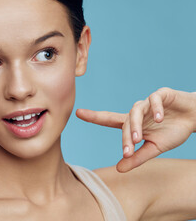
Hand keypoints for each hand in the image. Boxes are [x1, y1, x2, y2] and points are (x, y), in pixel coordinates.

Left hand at [76, 87, 195, 171]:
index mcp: (133, 123)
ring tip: (138, 138)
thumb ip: (137, 157)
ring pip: (135, 110)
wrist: (195, 118)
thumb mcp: (155, 148)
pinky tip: (159, 118)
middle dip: (125, 137)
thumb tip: (118, 169)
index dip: (94, 117)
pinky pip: (154, 100)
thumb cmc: (173, 131)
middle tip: (127, 151)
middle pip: (124, 121)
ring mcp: (148, 102)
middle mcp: (137, 112)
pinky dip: (155, 109)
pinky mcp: (161, 94)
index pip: (109, 120)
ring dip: (136, 125)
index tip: (78, 113)